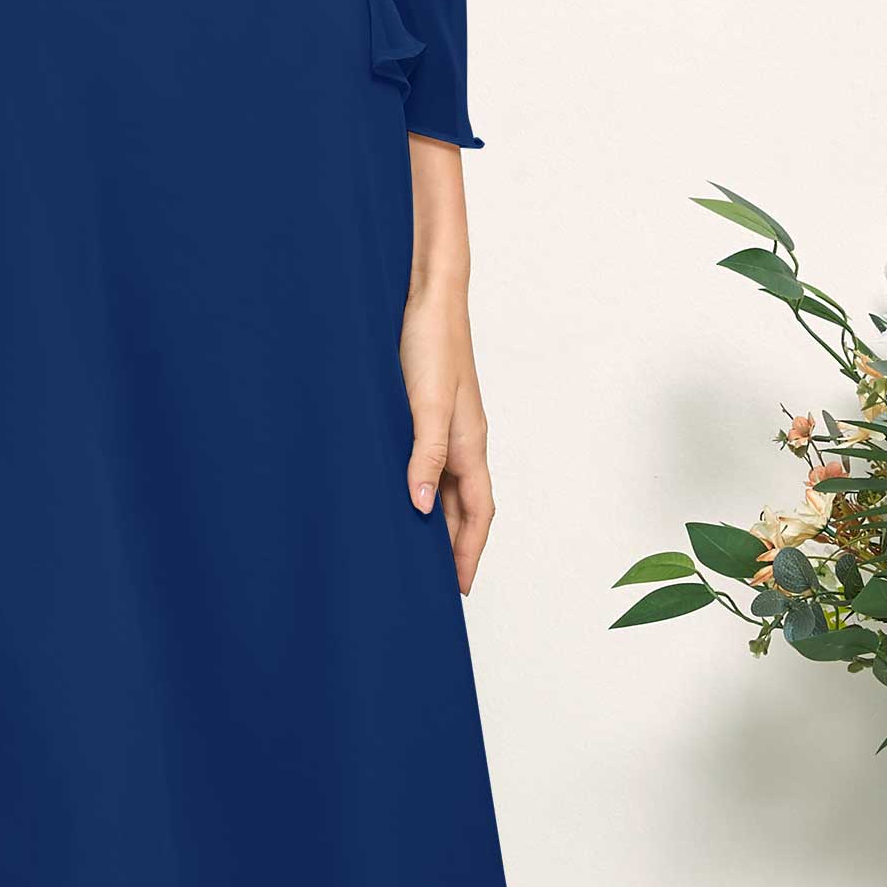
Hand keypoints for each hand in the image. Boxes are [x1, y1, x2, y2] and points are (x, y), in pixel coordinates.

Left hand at [401, 286, 493, 592]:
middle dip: (459, 545)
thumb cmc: (432, 345)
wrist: (428, 298)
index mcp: (470, 444)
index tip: (460, 587)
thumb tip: (423, 507)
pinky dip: (426, 487)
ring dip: (443, 519)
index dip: (470, 551)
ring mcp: (450, 427)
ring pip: (452, 486)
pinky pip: (433, 464)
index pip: (479, 513)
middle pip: (469, 506)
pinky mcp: (430, 412)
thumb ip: (426, 456)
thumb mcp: (426, 406)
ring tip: (424, 549)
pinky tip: (407, 493)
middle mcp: (465, 440)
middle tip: (441, 581)